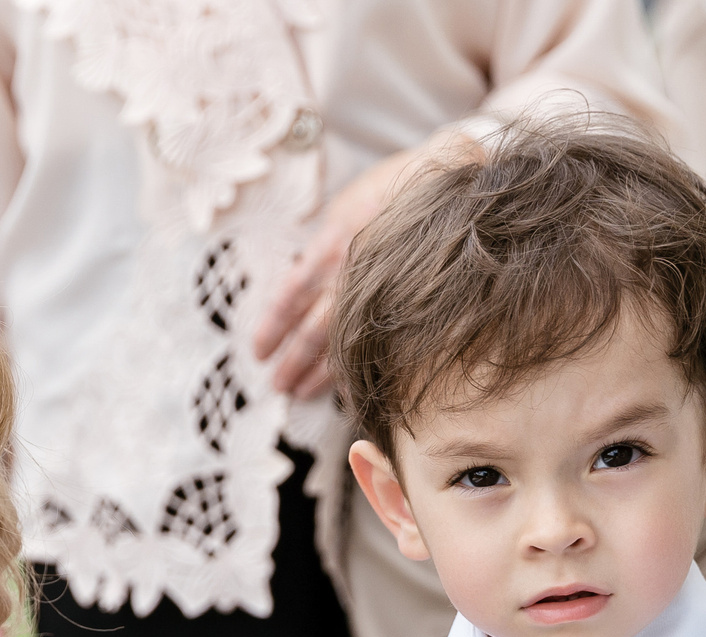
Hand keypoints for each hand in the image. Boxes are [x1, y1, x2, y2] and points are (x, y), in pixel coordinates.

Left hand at [251, 129, 484, 397]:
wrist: (448, 175)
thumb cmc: (394, 189)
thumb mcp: (349, 205)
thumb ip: (327, 242)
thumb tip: (303, 276)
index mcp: (330, 244)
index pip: (292, 290)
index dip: (274, 323)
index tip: (258, 350)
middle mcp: (349, 267)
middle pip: (313, 325)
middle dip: (293, 360)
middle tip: (278, 386)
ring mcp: (378, 281)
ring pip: (341, 335)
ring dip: (318, 369)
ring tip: (300, 392)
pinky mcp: (403, 288)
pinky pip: (376, 333)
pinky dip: (359, 360)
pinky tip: (347, 385)